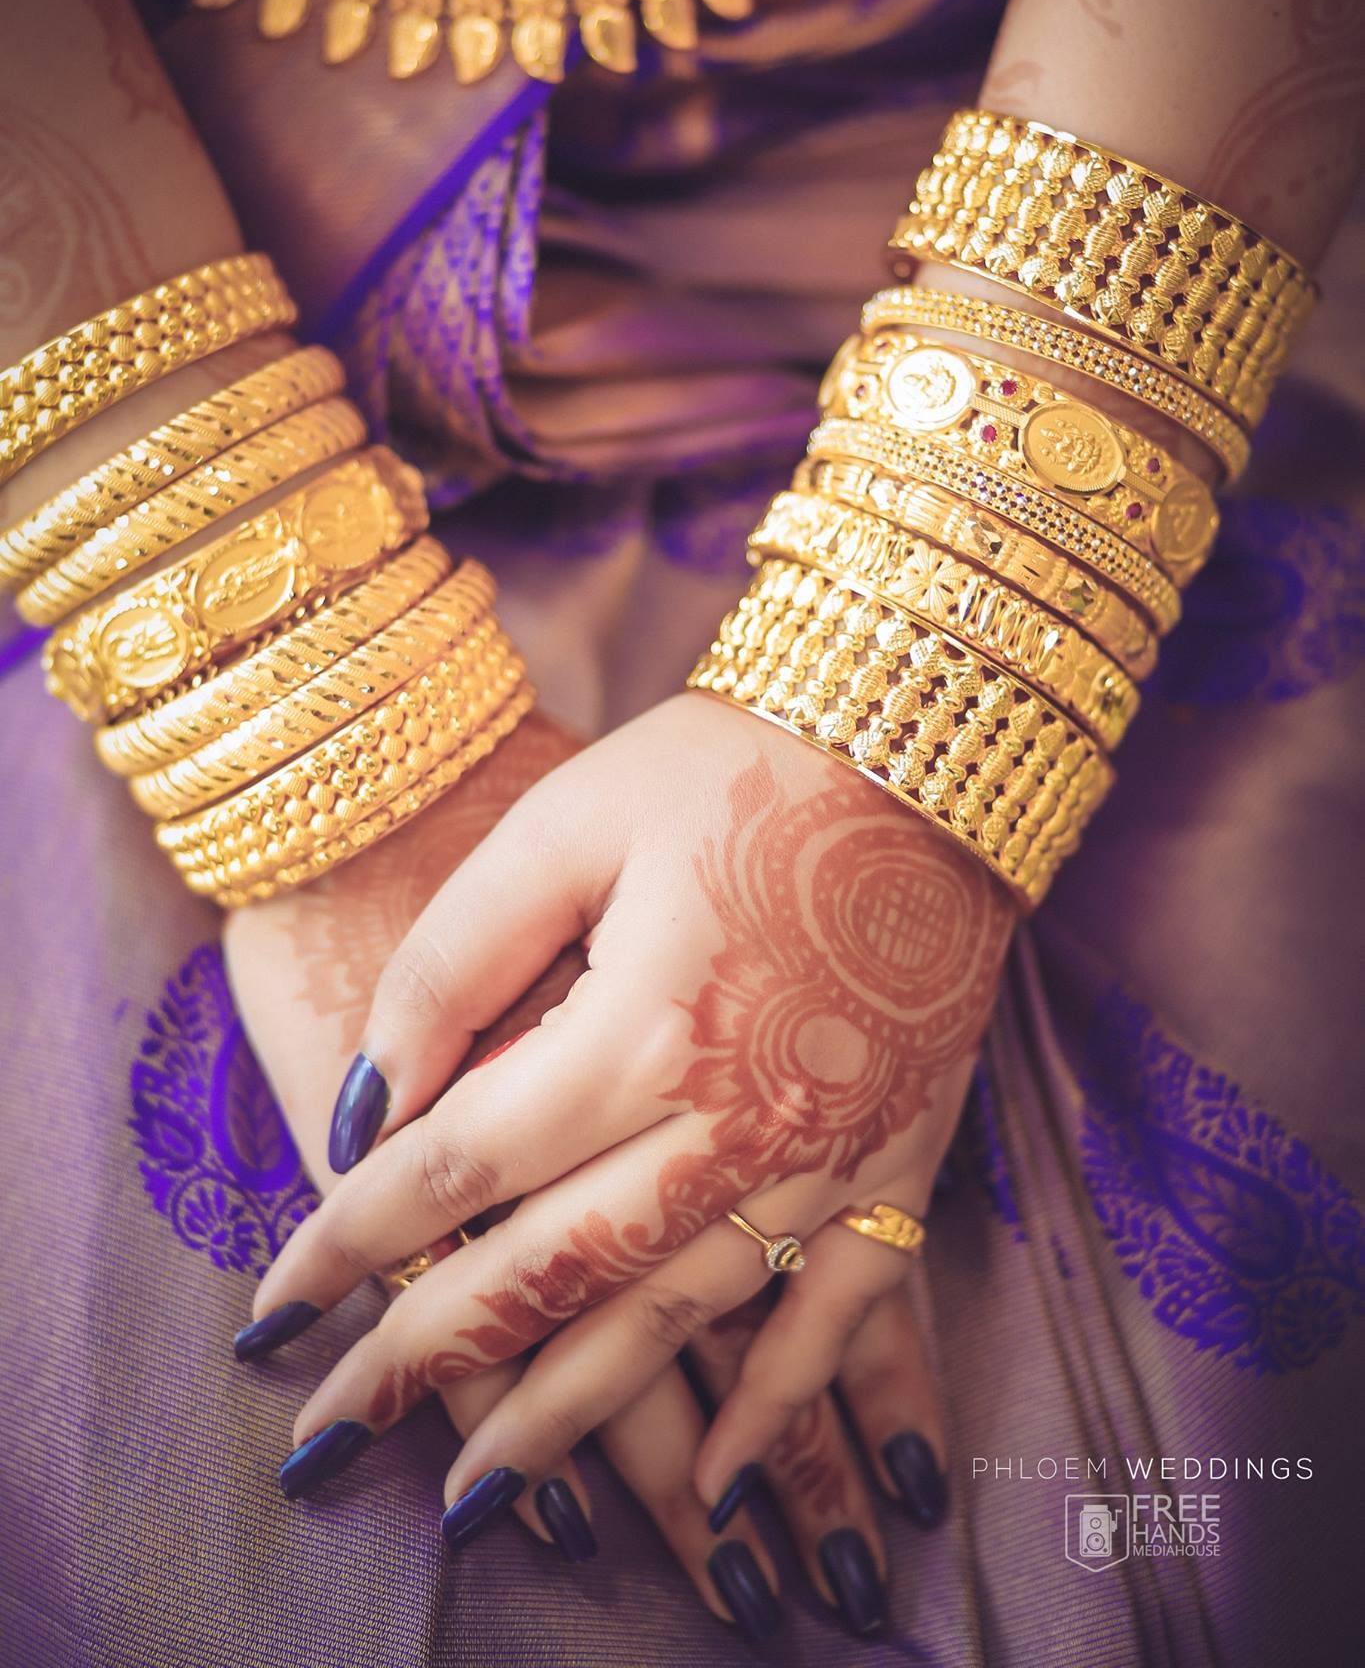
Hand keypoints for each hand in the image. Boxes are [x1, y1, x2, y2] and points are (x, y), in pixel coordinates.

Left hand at [245, 692, 1012, 1490]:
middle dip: (427, 1358)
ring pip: (675, 1321)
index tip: (274, 1307)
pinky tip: (715, 1487)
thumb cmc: (731, 768)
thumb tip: (365, 1105)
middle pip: (551, 1272)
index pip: (460, 1166)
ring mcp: (825, 1155)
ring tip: (479, 1497)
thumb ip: (454, 964)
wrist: (928, 746)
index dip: (352, 1240)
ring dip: (572, 1417)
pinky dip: (777, 1412)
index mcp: (638, 1026)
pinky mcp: (899, 1160)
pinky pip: (836, 1317)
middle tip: (328, 1433)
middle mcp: (732, 1120)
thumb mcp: (566, 825)